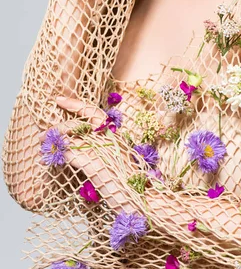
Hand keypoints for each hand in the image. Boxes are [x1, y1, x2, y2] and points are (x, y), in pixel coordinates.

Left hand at [38, 95, 132, 211]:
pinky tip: (49, 161)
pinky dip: (58, 156)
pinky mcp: (96, 165)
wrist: (141, 199)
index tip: (58, 99)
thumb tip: (72, 143)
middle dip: (56, 127)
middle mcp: (108, 138)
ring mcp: (102, 150)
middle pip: (77, 124)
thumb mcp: (112, 158)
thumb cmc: (126, 182)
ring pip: (71, 138)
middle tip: (41, 136)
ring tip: (41, 149)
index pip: (92, 111)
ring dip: (53, 142)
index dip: (74, 103)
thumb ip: (97, 148)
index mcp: (113, 134)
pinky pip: (71, 155)